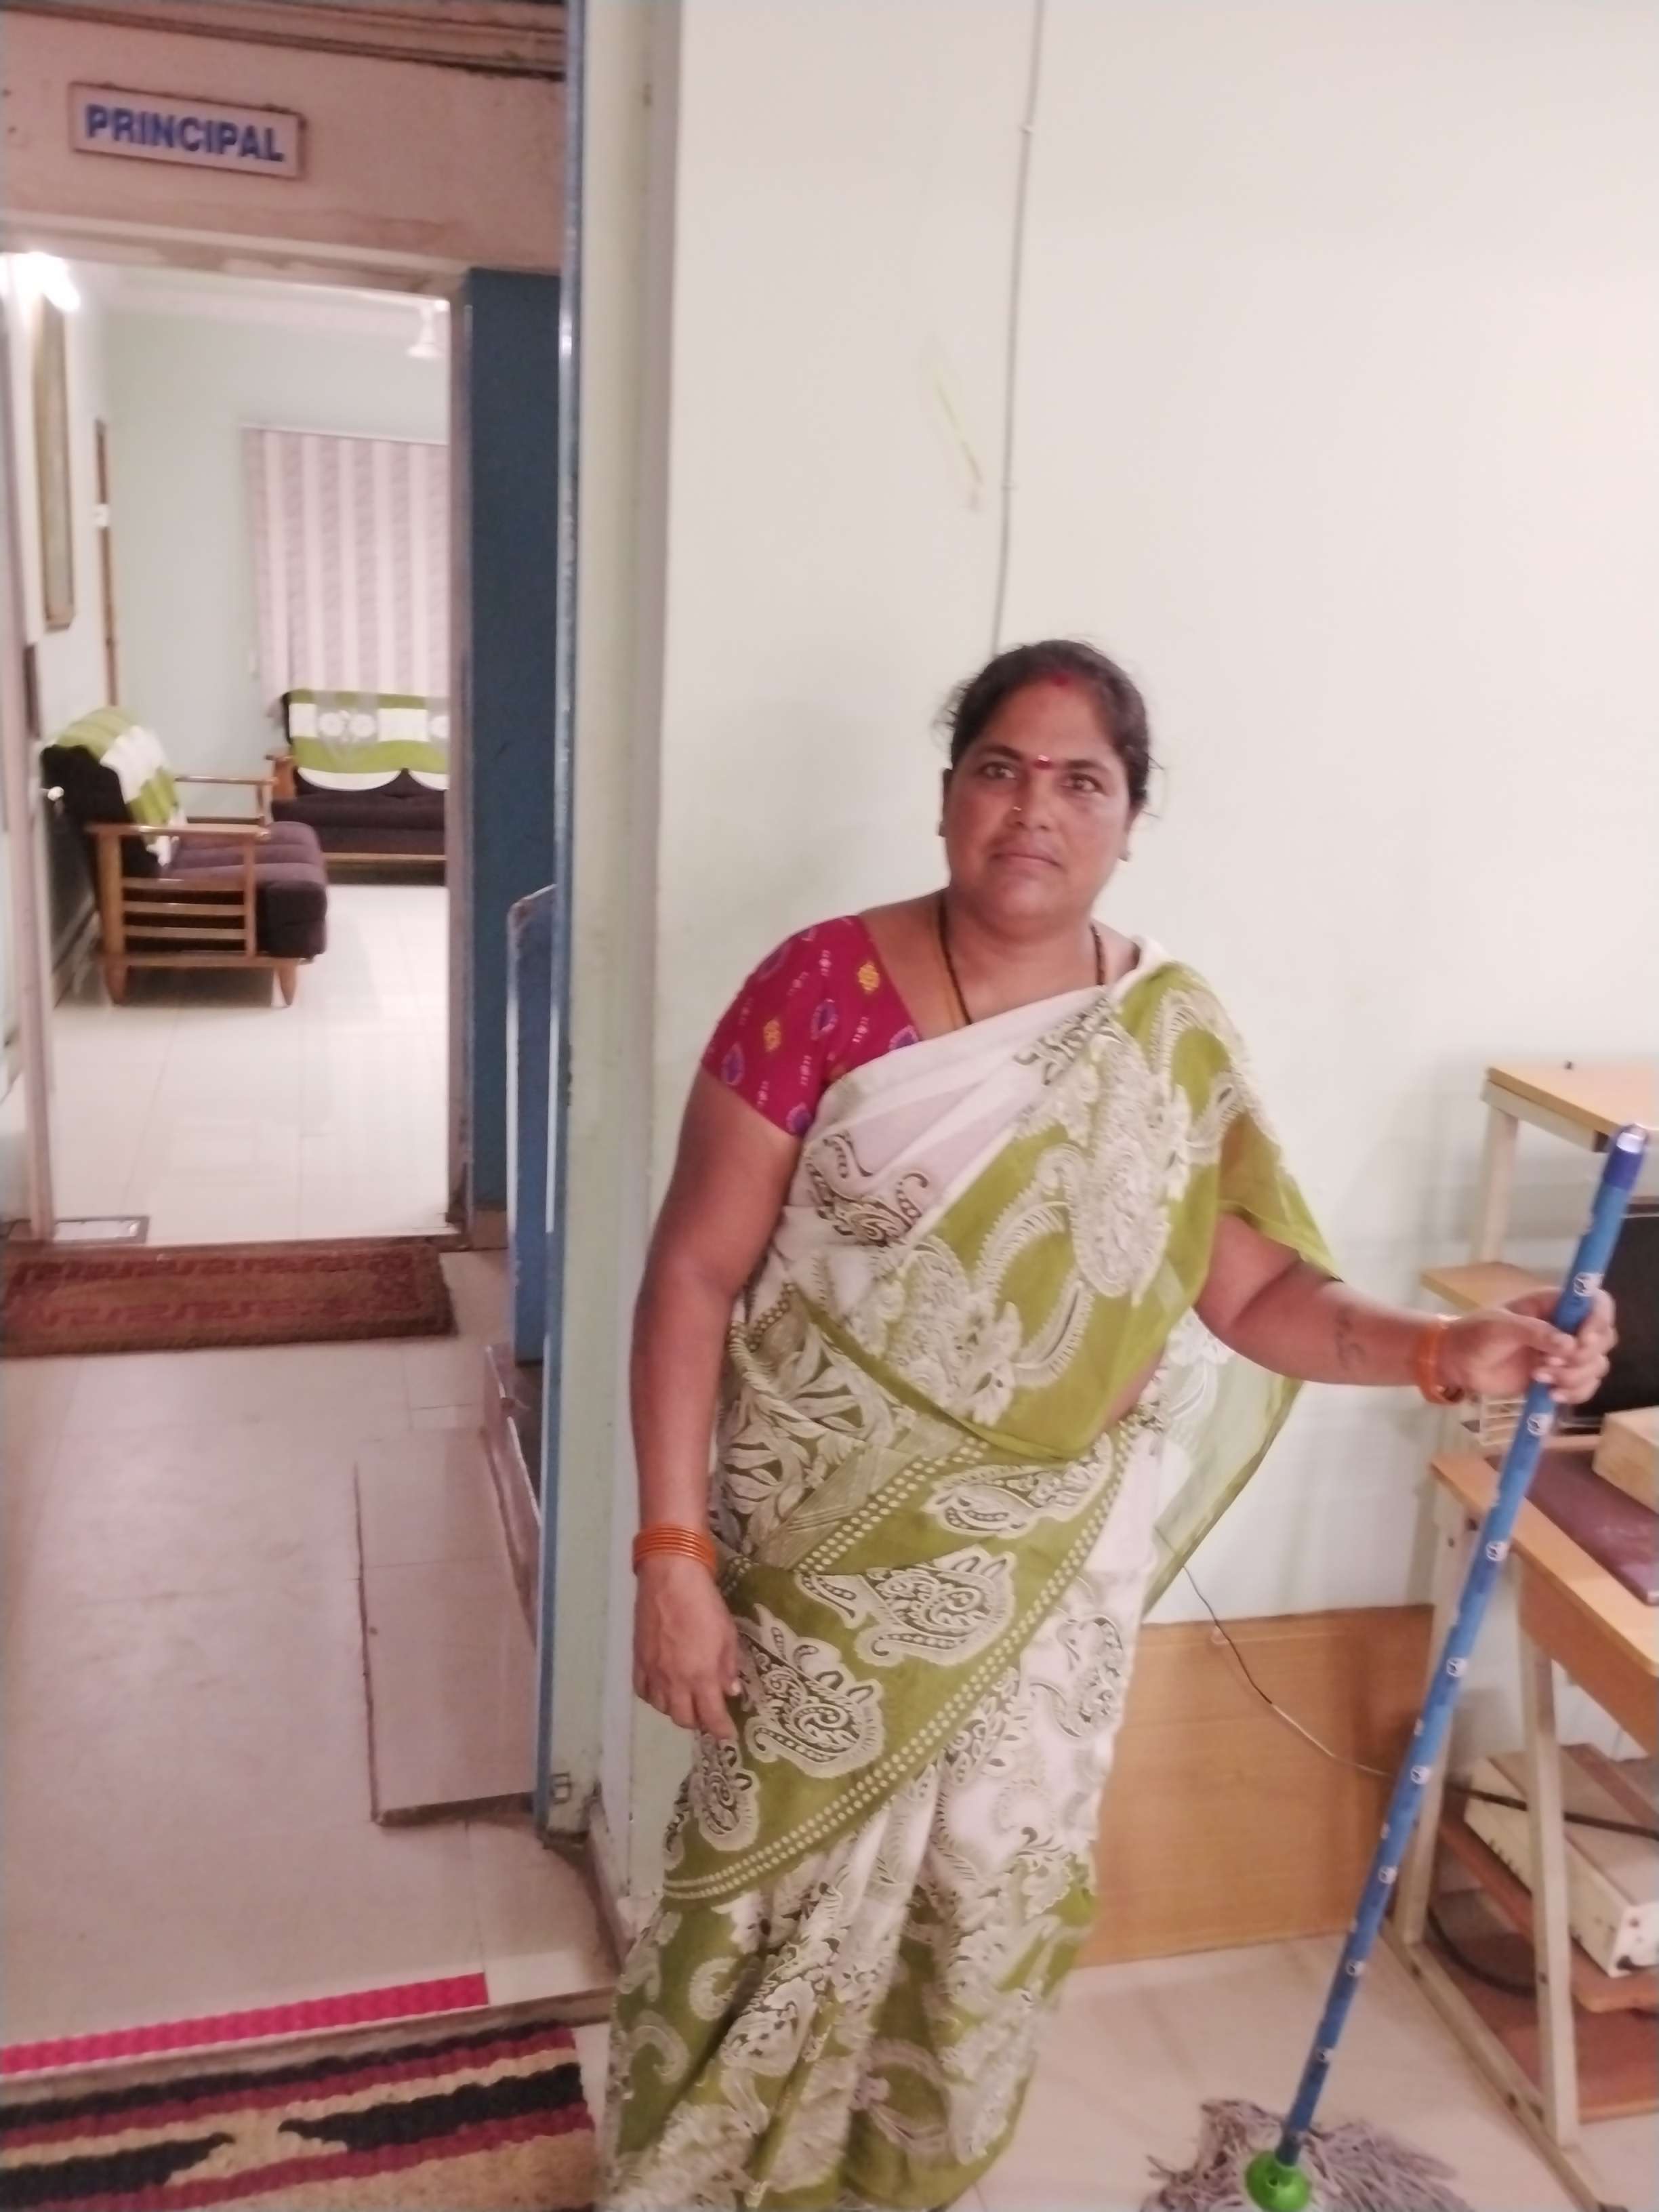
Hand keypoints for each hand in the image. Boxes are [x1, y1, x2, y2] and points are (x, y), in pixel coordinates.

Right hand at [633, 1556, 741, 1741]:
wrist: (669, 1578)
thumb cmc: (705, 1603)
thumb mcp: (728, 1634)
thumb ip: (727, 1667)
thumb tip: (730, 1691)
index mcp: (701, 1675)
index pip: (711, 1716)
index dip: (720, 1730)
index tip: (728, 1733)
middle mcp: (675, 1680)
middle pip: (683, 1718)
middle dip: (698, 1721)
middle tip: (708, 1713)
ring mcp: (653, 1672)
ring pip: (662, 1708)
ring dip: (676, 1709)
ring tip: (686, 1699)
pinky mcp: (638, 1660)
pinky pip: (643, 1691)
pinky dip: (654, 1696)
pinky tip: (662, 1688)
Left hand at [1443, 1288, 1616, 1405]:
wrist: (1459, 1363)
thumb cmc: (1476, 1334)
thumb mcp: (1501, 1327)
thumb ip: (1535, 1332)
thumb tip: (1568, 1344)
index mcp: (1554, 1305)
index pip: (1596, 1303)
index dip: (1598, 1320)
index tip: (1583, 1339)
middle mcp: (1566, 1327)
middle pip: (1603, 1338)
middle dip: (1584, 1356)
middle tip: (1552, 1364)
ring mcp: (1564, 1354)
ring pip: (1596, 1366)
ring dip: (1575, 1377)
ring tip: (1540, 1378)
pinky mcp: (1559, 1378)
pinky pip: (1585, 1386)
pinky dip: (1574, 1393)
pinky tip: (1550, 1395)